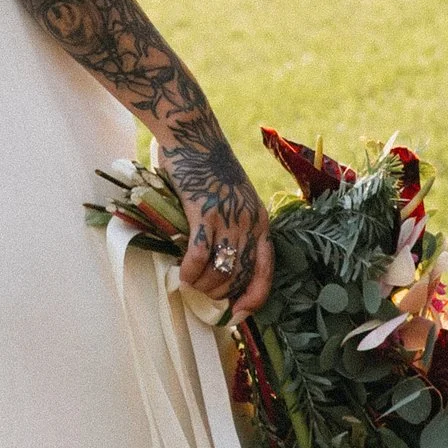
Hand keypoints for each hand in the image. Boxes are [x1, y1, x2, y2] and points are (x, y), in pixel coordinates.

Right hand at [157, 134, 273, 314]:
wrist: (193, 132)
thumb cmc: (207, 165)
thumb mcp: (232, 198)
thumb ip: (230, 226)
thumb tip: (216, 261)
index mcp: (261, 220)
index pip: (266, 271)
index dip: (255, 298)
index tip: (239, 315)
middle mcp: (250, 222)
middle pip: (241, 276)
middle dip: (221, 294)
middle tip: (202, 295)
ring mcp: (228, 217)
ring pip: (221, 270)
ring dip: (204, 285)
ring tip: (190, 284)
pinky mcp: (204, 211)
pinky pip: (200, 255)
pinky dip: (191, 271)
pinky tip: (181, 274)